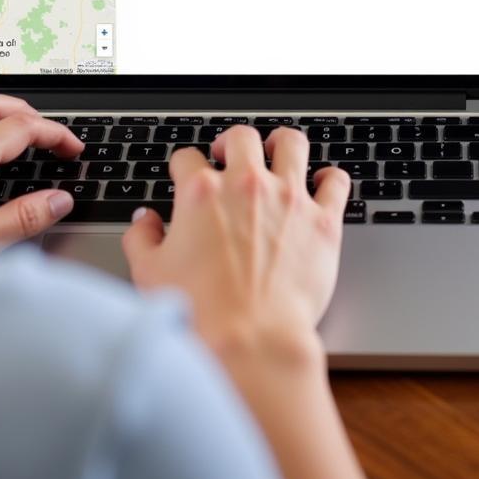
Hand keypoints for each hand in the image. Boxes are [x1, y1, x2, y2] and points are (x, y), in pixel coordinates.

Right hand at [123, 127, 369, 478]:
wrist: (250, 341)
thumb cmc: (200, 312)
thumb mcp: (149, 273)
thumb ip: (142, 237)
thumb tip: (145, 221)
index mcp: (202, 193)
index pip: (188, 158)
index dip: (184, 167)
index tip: (187, 177)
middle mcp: (246, 185)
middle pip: (241, 137)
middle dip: (231, 143)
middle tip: (228, 158)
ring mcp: (288, 199)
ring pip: (292, 143)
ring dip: (282, 145)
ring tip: (276, 154)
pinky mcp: (323, 221)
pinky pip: (336, 181)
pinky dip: (329, 178)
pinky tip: (322, 182)